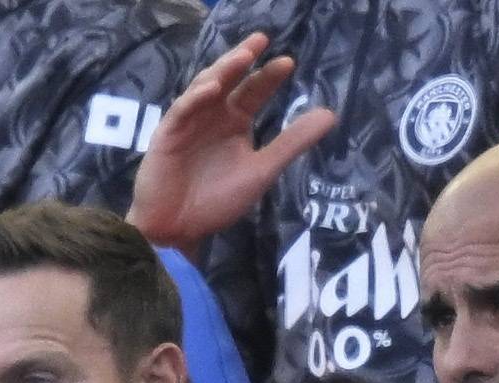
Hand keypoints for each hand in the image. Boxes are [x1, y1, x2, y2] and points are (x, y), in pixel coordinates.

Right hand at [126, 32, 337, 248]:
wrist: (179, 228)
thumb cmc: (217, 201)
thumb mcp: (262, 170)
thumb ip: (292, 143)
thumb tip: (330, 115)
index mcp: (235, 122)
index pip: (254, 91)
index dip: (269, 76)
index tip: (289, 63)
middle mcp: (213, 115)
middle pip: (229, 78)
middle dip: (243, 58)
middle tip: (261, 39)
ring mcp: (189, 121)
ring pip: (205, 87)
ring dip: (222, 71)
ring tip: (242, 57)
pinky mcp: (168, 133)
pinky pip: (182, 110)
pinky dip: (196, 98)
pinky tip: (212, 90)